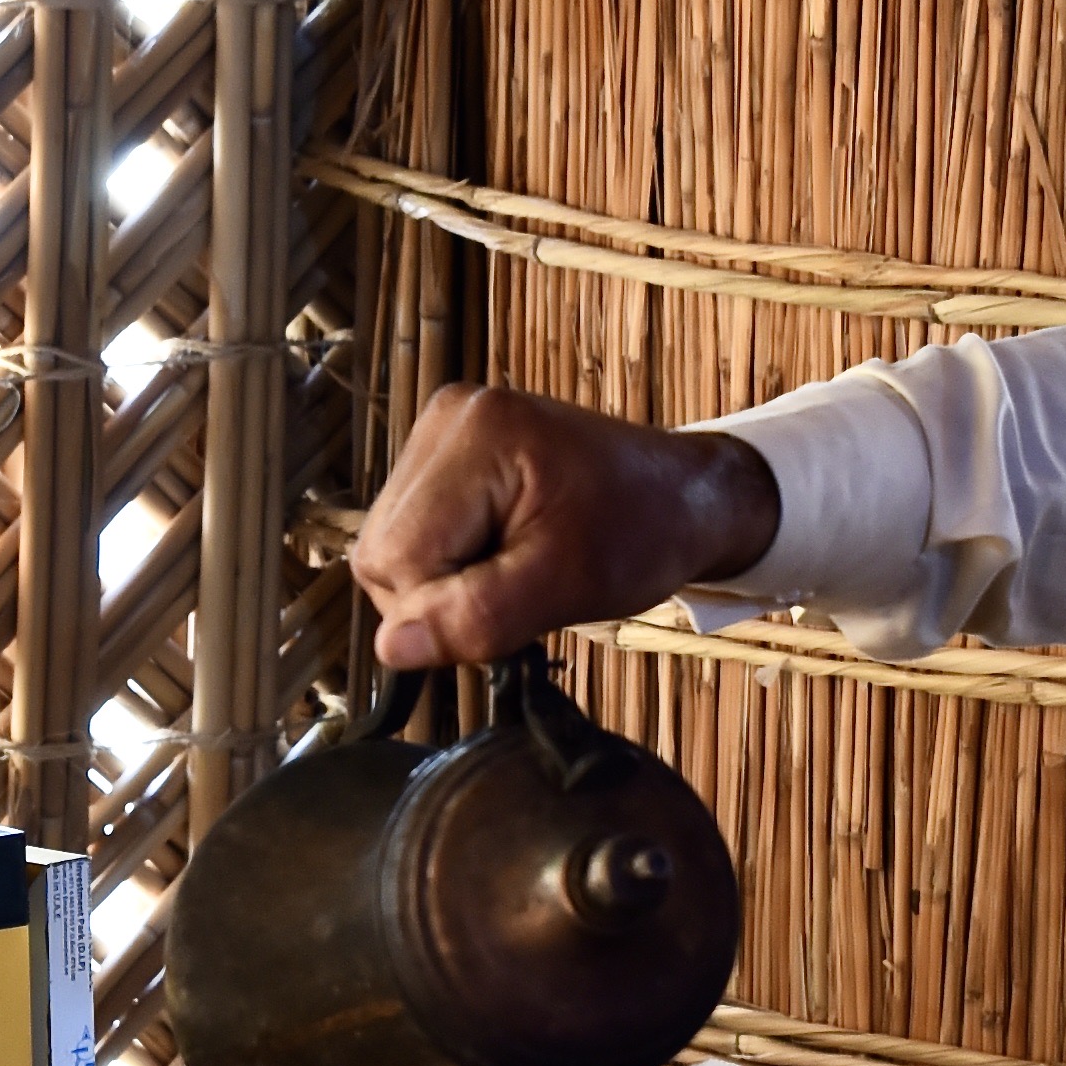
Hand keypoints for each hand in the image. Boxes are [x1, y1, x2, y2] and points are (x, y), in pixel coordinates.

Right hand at [352, 383, 783, 672]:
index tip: (512, 603)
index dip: (440, 608)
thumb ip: (478, 615)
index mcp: (477, 435)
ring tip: (515, 567)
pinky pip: (411, 530)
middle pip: (382, 551)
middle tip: (518, 588)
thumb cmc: (644, 532)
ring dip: (444, 581)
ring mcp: (442, 429)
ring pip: (389, 547)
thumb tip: (391, 648)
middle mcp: (446, 418)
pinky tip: (501, 550)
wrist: (683, 495)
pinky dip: (450, 560)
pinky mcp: (445, 450)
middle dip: (440, 595)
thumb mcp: (569, 585)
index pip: (397, 558)